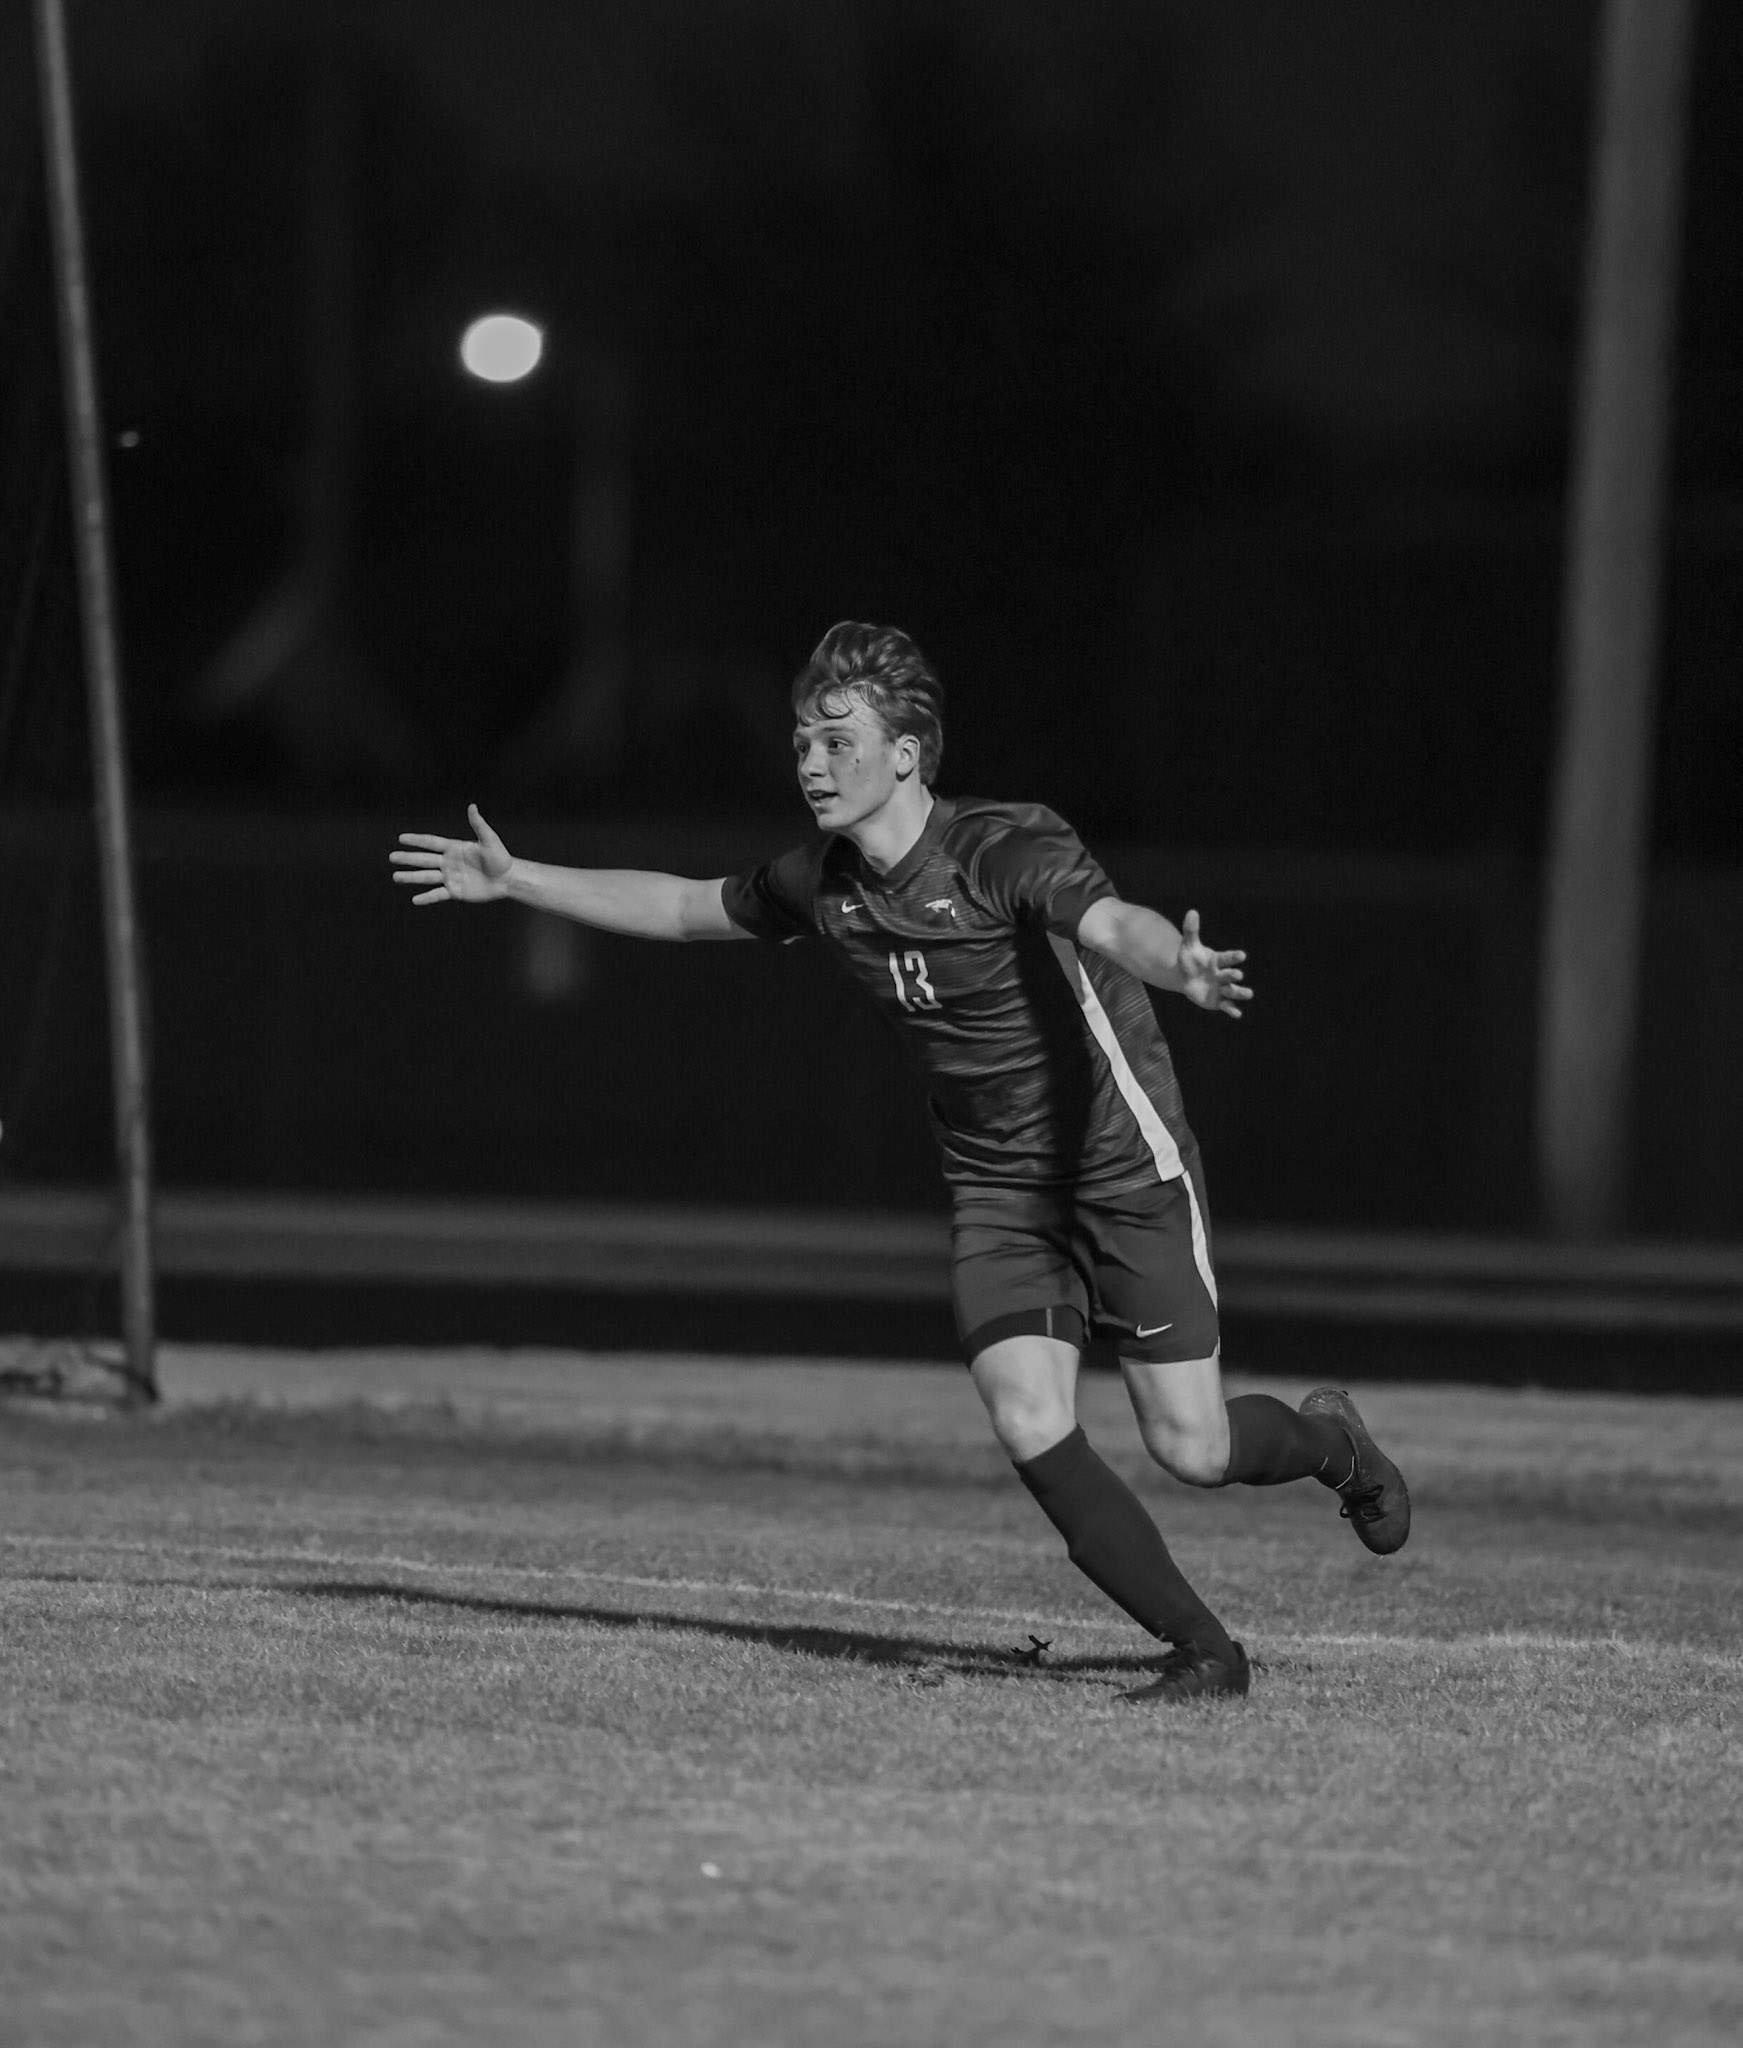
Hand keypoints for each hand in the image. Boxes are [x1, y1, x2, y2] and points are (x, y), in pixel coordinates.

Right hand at [390, 803, 512, 905]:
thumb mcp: (489, 839)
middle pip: (424, 860)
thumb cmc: (501, 857)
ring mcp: (451, 877)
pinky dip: (427, 898)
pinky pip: (438, 894)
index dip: (417, 840)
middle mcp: (449, 862)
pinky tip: (415, 899)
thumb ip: (478, 824)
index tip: (401, 838)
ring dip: (411, 877)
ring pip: (426, 877)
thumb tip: (472, 806)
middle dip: (408, 858)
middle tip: (391, 857)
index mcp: (454, 848)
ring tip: (395, 877)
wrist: (508, 879)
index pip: (431, 843)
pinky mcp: (455, 891)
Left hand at [1177, 908, 1251, 1018]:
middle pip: (1230, 975)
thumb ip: (1191, 931)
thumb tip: (1191, 911)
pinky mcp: (1219, 1001)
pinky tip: (1236, 1014)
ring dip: (1240, 993)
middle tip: (1236, 975)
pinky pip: (1227, 1006)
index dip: (1234, 957)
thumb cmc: (1190, 960)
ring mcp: (1222, 988)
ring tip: (1249, 994)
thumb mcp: (1188, 946)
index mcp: (1218, 960)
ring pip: (1234, 991)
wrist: (1185, 977)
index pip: (1227, 958)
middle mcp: (1223, 974)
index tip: (1241, 955)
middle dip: (1233, 975)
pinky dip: (1232, 1010)